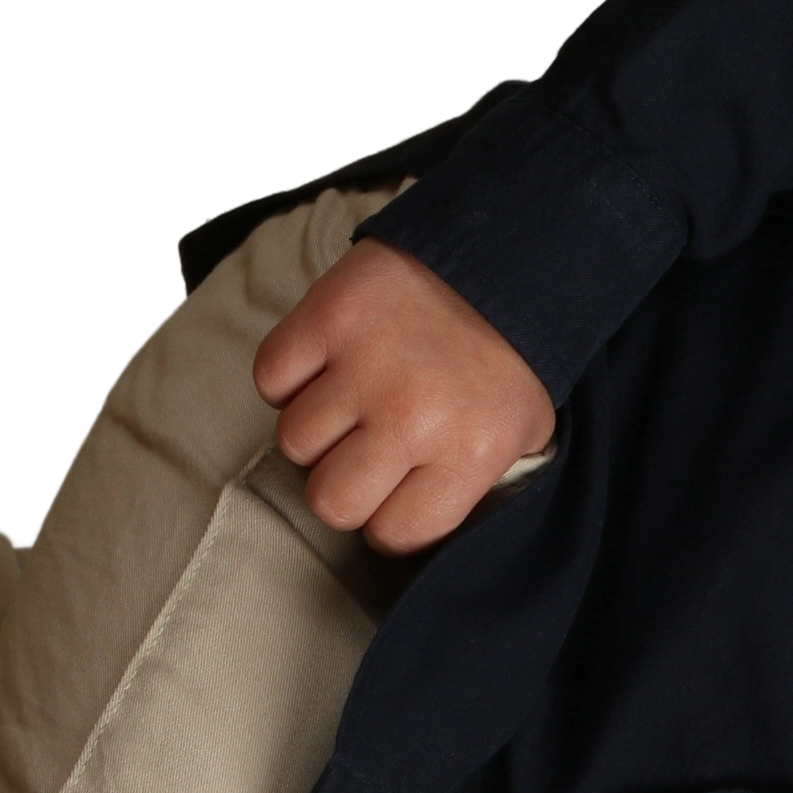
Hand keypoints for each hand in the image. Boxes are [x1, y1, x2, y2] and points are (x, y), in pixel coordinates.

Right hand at [252, 237, 556, 556]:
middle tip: (363, 454)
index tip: (393, 496)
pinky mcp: (326, 317)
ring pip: (294, 442)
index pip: (394, 534)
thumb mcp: (521, 435)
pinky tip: (324, 366)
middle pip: (330, 501)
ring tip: (350, 401)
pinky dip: (288, 377)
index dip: (388, 520)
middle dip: (342, 484)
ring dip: (316, 429)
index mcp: (469, 454)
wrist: (505, 258)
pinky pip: (271, 379)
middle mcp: (414, 419)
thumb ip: (467, 484)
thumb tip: (404, 522)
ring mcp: (365, 366)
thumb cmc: (510, 358)